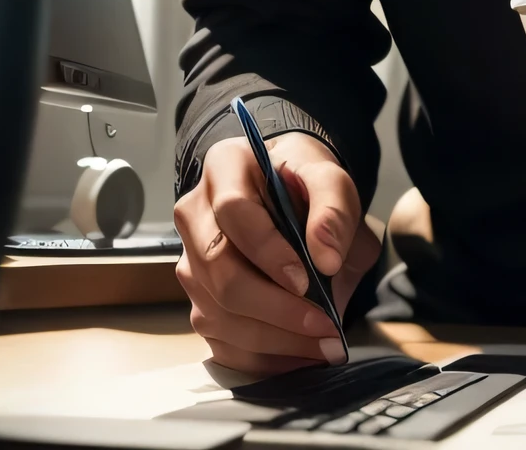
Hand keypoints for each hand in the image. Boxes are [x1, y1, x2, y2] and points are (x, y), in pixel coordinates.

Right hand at [173, 131, 380, 374]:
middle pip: (219, 271)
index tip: (306, 279)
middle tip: (324, 324)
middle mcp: (195, 214)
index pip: (233, 211)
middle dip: (275, 307)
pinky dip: (261, 356)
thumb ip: (334, 209)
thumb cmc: (307, 184)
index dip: (267, 250)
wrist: (294, 195)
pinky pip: (218, 340)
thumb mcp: (331, 180)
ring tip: (323, 344)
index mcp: (224, 168)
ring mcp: (191, 261)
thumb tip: (325, 259)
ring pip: (217, 312)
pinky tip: (298, 354)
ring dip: (273, 338)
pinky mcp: (199, 300)